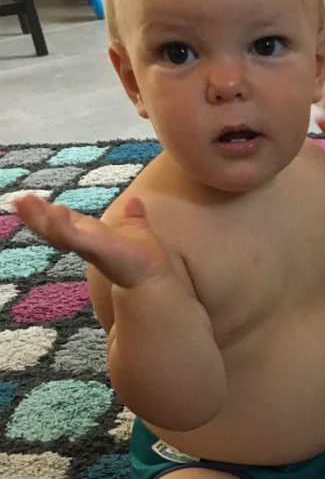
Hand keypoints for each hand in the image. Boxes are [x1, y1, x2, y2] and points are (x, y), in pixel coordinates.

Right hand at [13, 193, 170, 289]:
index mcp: (91, 235)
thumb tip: (136, 201)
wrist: (154, 279)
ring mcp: (88, 247)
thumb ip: (133, 218)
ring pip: (57, 232)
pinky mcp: (96, 250)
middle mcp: (85, 242)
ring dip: (39, 218)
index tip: (29, 199)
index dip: (47, 211)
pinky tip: (55, 211)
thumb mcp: (137, 230)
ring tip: (24, 201)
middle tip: (18, 200)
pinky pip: (74, 237)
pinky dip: (63, 226)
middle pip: (52, 227)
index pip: (65, 220)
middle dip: (34, 215)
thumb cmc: (144, 260)